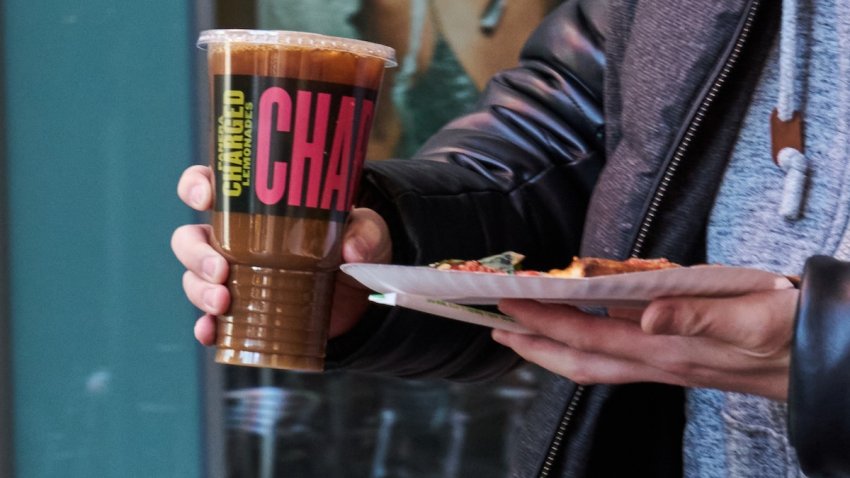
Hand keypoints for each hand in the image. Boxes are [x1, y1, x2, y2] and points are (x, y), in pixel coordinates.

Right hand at [171, 165, 391, 345]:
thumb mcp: (367, 231)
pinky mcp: (243, 310)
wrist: (361, 293)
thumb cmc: (354, 245)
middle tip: (220, 268)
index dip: (196, 186)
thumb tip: (352, 250)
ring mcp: (235, 276)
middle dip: (195, 252)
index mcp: (256, 206)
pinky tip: (211, 332)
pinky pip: (211, 319)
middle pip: (190, 237)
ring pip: (194, 277)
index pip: (211, 185)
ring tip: (223, 303)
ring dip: (199, 290)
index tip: (205, 197)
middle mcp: (236, 239)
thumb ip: (365, 232)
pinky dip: (206, 327)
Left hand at [491, 289, 798, 400]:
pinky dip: (587, 344)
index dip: (544, 321)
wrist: (824, 358)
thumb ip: (698, 314)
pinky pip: (617, 357)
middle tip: (495, 326)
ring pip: (594, 363)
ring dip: (552, 348)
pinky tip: (582, 329)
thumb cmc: (790, 332)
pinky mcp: (677, 360)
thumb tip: (648, 313)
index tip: (508, 302)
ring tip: (523, 331)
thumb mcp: (751, 317)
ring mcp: (666, 366)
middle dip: (532, 346)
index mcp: (669, 351)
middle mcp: (659, 363)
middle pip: (578, 362)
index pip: (588, 337)